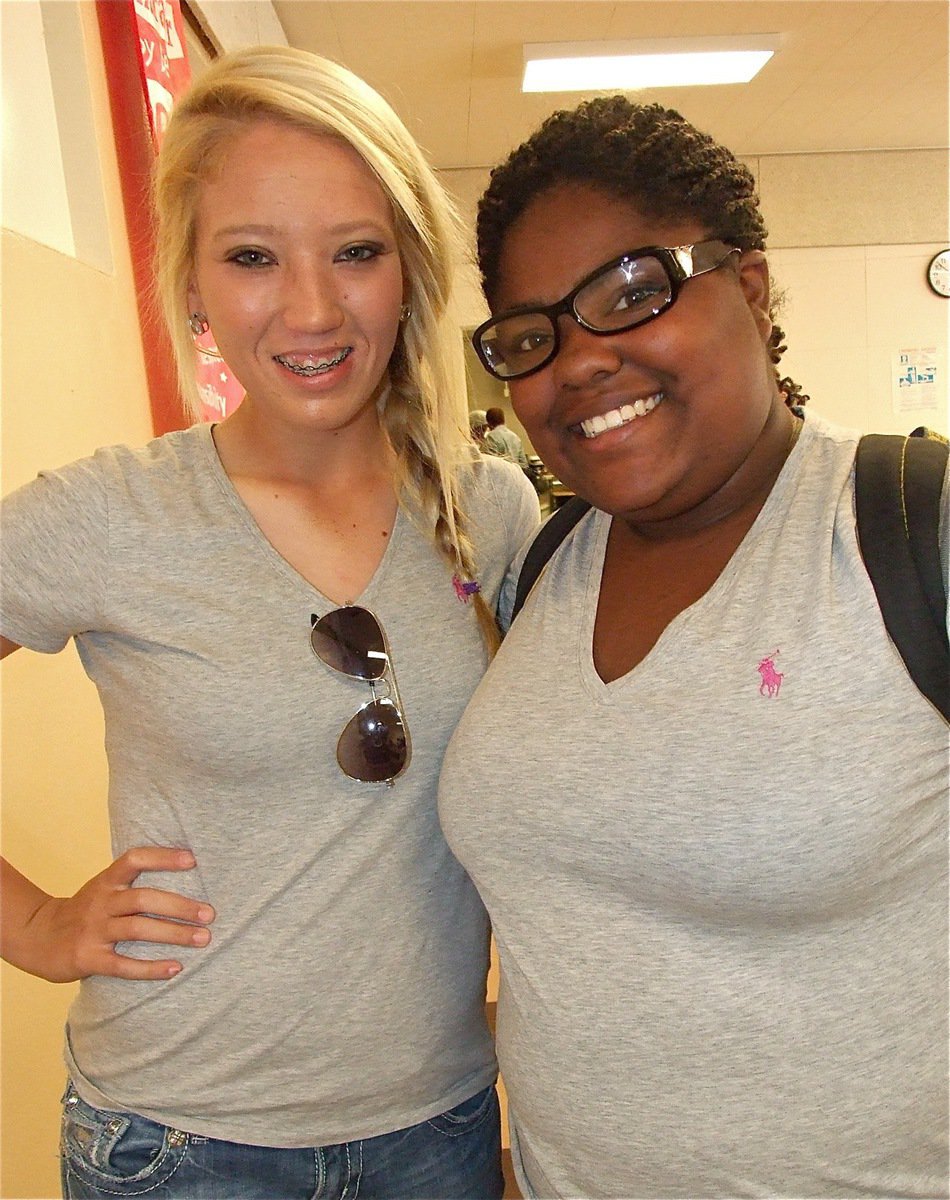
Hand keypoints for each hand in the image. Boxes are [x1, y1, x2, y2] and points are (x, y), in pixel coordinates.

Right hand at [17, 848, 214, 981]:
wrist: (36, 937)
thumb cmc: (84, 911)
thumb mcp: (103, 889)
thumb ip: (133, 884)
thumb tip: (185, 872)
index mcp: (107, 882)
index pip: (134, 859)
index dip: (162, 857)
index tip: (192, 860)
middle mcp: (101, 902)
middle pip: (143, 899)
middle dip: (180, 906)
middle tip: (210, 914)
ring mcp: (94, 931)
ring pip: (137, 930)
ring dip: (173, 934)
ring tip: (203, 939)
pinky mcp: (88, 958)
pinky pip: (123, 965)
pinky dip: (151, 968)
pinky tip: (175, 968)